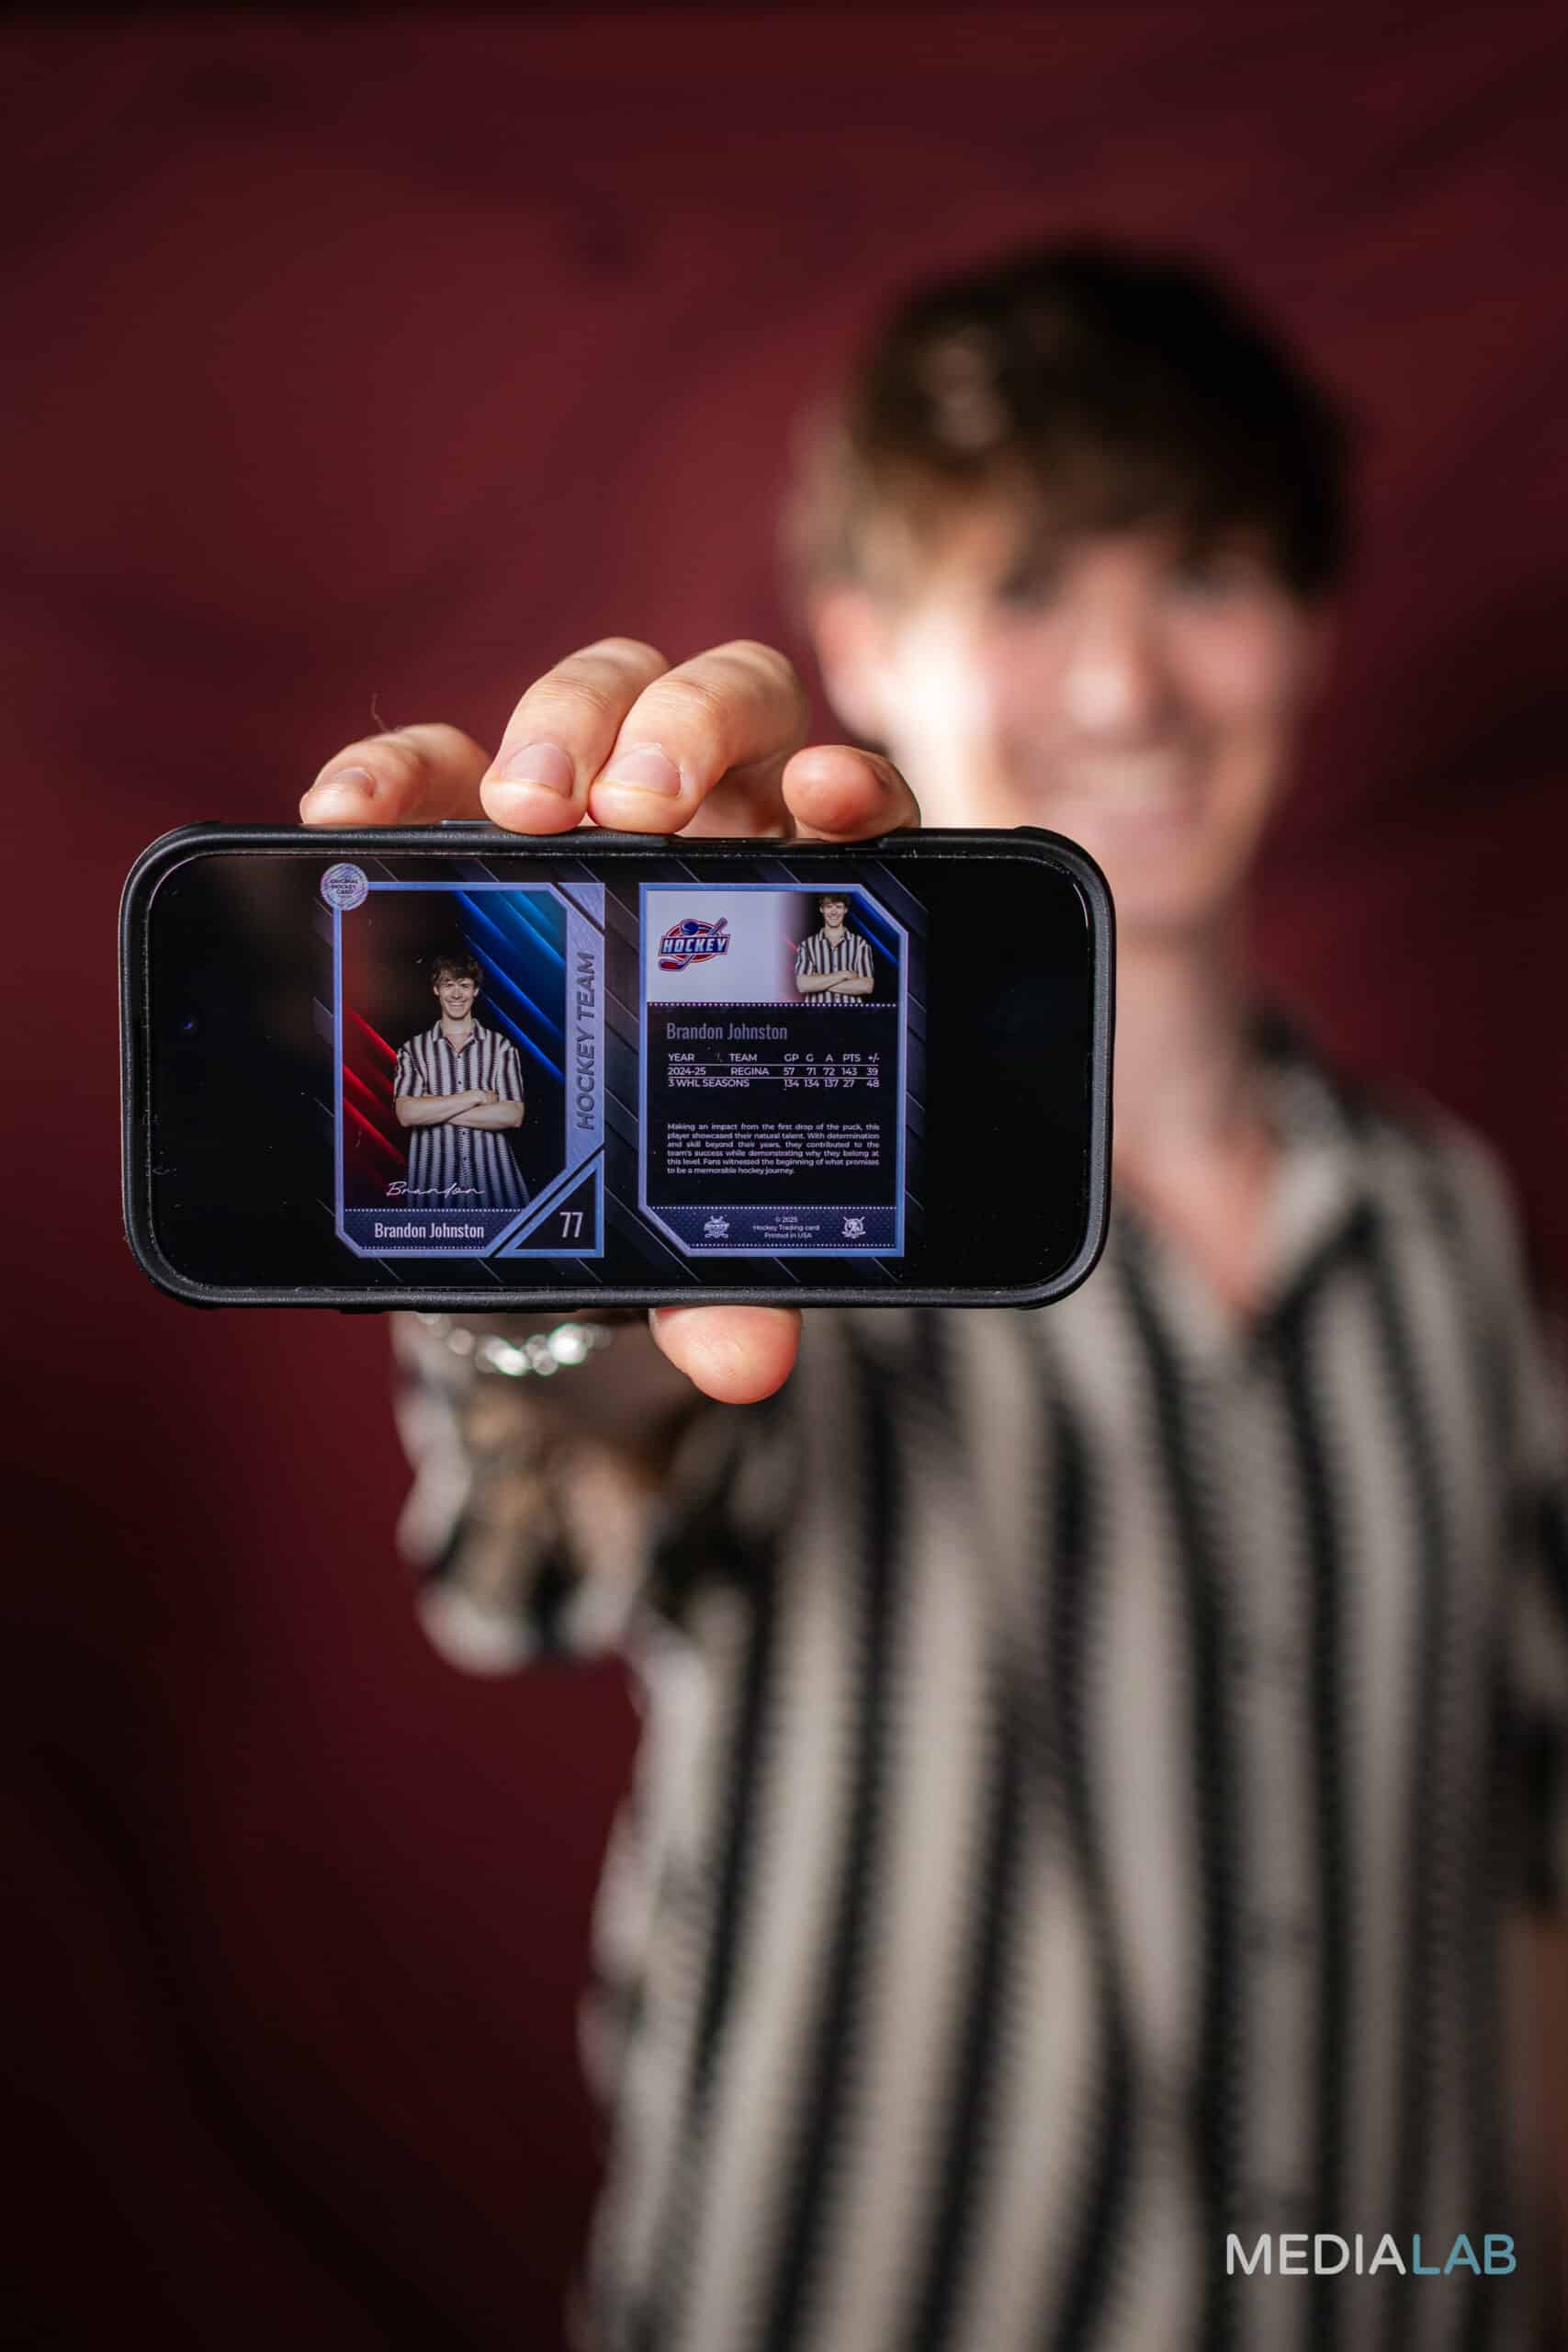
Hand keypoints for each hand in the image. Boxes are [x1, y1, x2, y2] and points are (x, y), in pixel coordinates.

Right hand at [300, 636, 920, 1402]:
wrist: (536, 1172)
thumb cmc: (643, 1164)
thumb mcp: (680, 1222)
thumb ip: (722, 1276)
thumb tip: (748, 1359)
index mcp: (799, 903)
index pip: (855, 806)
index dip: (851, 784)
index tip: (826, 803)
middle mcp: (712, 825)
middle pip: (734, 703)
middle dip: (690, 727)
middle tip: (634, 805)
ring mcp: (588, 806)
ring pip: (601, 692)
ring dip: (563, 726)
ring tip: (525, 807)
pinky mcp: (466, 817)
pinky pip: (435, 760)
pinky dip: (397, 772)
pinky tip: (349, 813)